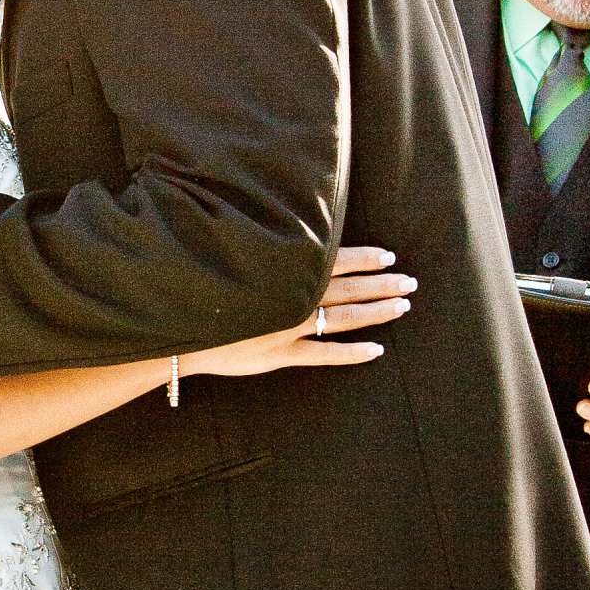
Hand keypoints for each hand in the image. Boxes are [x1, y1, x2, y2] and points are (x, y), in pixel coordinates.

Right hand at [182, 247, 414, 379]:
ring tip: (403, 307)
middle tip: (411, 282)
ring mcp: (290, 328)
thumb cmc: (201, 285)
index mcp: (285, 271)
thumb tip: (284, 235)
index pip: (335, 260)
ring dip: (376, 313)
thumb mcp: (232, 256)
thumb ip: (261, 250)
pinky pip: (324, 355)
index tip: (389, 256)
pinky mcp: (281, 354)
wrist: (178, 323)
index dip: (364, 259)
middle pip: (348, 289)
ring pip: (343, 319)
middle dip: (382, 285)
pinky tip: (376, 350)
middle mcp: (293, 298)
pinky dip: (351, 353)